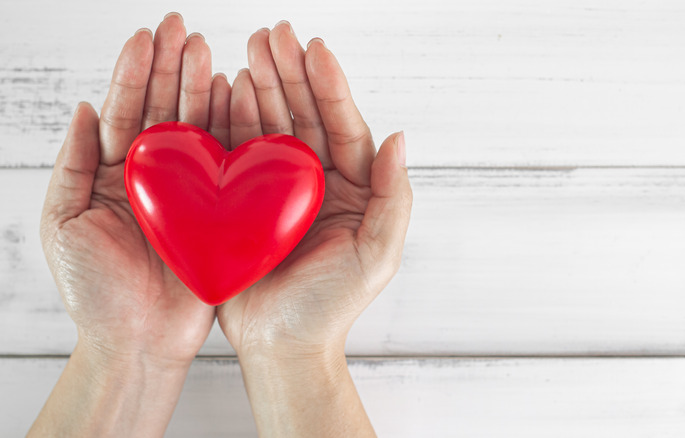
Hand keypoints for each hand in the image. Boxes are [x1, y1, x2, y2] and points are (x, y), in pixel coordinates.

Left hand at [40, 13, 217, 382]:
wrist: (138, 342)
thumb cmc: (94, 292)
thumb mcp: (65, 224)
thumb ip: (73, 164)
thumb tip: (82, 106)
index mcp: (112, 174)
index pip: (123, 111)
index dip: (134, 73)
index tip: (147, 35)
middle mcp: (152, 176)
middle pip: (162, 110)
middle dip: (170, 68)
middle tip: (183, 30)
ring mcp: (189, 191)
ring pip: (196, 129)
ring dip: (202, 89)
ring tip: (209, 51)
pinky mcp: (220, 212)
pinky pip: (228, 164)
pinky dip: (232, 128)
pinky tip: (235, 96)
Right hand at [216, 21, 411, 360]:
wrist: (283, 346)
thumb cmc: (332, 306)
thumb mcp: (377, 255)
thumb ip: (394, 198)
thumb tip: (399, 138)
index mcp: (353, 188)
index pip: (343, 126)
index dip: (329, 86)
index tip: (314, 48)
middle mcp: (316, 181)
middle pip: (304, 116)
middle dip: (289, 73)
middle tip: (271, 34)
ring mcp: (277, 189)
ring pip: (270, 126)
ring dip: (260, 86)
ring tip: (247, 49)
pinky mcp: (242, 202)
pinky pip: (238, 153)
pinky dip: (231, 120)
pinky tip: (226, 90)